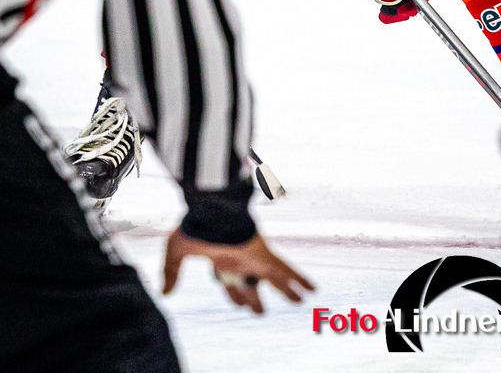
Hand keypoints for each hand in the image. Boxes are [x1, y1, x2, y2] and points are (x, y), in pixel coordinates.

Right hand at [163, 228, 314, 313]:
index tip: (239, 305)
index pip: (229, 283)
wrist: (212, 211)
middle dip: (255, 299)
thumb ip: (171, 271)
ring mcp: (254, 258)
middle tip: (259, 312)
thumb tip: (165, 293)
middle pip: (251, 285)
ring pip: (274, 279)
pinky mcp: (266, 256)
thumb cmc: (195, 228)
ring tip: (300, 301)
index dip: (234, 295)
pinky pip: (288, 270)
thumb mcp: (177, 251)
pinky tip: (314, 290)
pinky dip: (301, 280)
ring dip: (287, 291)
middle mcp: (240, 260)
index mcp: (221, 259)